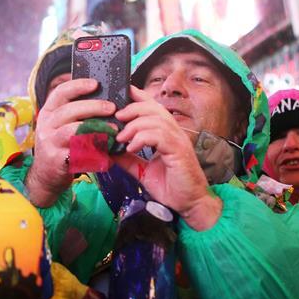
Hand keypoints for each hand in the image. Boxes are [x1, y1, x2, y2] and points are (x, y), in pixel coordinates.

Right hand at [24, 78, 115, 207]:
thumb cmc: (60, 145)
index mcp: (48, 112)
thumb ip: (75, 112)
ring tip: (113, 129)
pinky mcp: (57, 160)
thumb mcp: (60, 125)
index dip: (77, 86)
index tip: (96, 83)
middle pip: (69, 110)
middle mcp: (46, 125)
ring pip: (72, 130)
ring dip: (96, 128)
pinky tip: (108, 153)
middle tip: (112, 107)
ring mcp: (50, 143)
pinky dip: (96, 152)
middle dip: (93, 106)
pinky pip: (79, 153)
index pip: (60, 92)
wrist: (46, 175)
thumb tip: (104, 99)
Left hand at [114, 87, 221, 230]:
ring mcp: (178, 140)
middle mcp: (174, 133)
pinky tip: (132, 148)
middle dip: (132, 108)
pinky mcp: (179, 150)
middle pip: (153, 107)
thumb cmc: (172, 187)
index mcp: (167, 133)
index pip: (153, 107)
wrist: (190, 204)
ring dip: (134, 126)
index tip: (121, 93)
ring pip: (155, 119)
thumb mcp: (143, 170)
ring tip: (121, 138)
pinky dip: (142, 138)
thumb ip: (128, 159)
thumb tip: (109, 150)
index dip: (138, 96)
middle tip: (116, 118)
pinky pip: (159, 135)